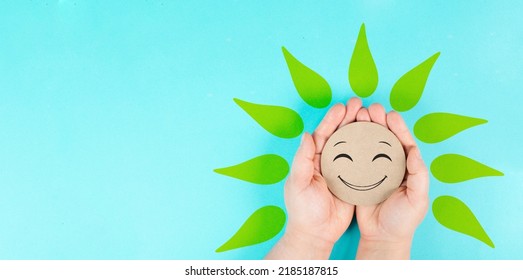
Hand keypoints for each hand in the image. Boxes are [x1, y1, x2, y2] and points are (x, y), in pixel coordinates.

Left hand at [265, 98, 362, 258]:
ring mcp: (342, 170)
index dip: (333, 119)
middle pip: (340, 135)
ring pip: (354, 145)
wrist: (316, 233)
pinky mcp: (354, 181)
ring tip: (372, 116)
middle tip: (361, 104)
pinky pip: (364, 162)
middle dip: (349, 118)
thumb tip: (306, 135)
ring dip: (362, 130)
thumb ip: (302, 160)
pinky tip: (381, 140)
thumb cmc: (303, 210)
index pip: (323, 134)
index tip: (343, 106)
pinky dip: (371, 150)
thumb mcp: (298, 184)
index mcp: (313, 159)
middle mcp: (328, 161)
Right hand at [354, 103, 429, 258]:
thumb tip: (415, 150)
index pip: (402, 142)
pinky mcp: (357, 176)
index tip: (390, 115)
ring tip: (357, 114)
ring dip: (363, 127)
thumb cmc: (403, 220)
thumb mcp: (418, 199)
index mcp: (406, 166)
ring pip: (367, 143)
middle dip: (378, 121)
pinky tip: (344, 132)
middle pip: (384, 137)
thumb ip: (419, 175)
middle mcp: (389, 164)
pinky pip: (353, 156)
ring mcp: (372, 169)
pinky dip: (349, 143)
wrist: (382, 237)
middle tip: (371, 108)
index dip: (397, 127)